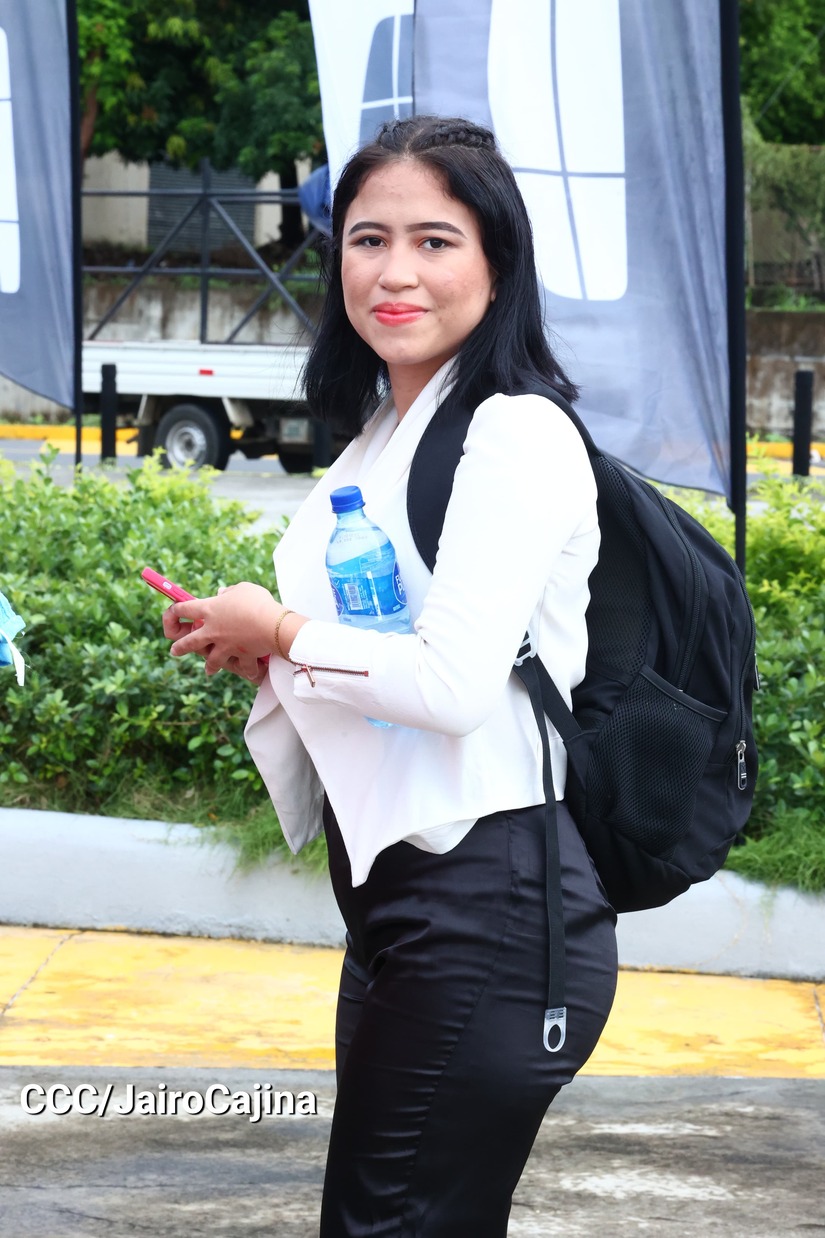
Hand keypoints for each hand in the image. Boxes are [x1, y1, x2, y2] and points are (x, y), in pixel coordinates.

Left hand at [163, 582, 281, 678]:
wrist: (273, 625)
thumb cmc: (257, 602)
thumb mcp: (242, 589)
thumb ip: (229, 591)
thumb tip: (222, 594)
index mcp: (210, 609)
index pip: (185, 608)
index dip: (175, 610)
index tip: (172, 611)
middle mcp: (213, 630)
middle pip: (189, 641)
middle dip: (180, 647)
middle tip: (174, 651)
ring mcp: (225, 645)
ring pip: (211, 660)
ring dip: (210, 666)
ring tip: (208, 671)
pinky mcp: (241, 655)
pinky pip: (243, 666)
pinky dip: (248, 670)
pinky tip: (250, 674)